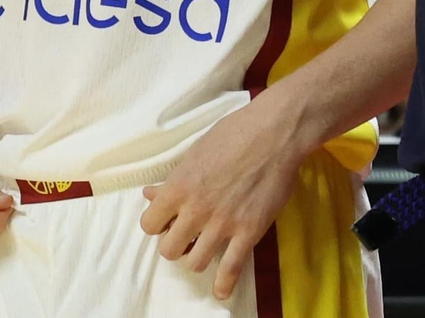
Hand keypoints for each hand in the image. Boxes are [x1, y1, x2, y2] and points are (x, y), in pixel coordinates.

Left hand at [139, 97, 310, 300]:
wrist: (275, 133)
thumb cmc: (234, 134)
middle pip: (169, 249)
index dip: (157, 224)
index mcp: (179, 187)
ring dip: (198, 258)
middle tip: (188, 236)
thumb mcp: (196, 152)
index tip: (168, 221)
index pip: (149, 224)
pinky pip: (231, 269)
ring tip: (205, 250)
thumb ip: (174, 179)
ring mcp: (222, 223)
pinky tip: (221, 291)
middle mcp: (196, 209)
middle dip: (176, 244)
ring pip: (195, 262)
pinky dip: (224, 284)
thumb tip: (150, 194)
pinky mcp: (248, 232)